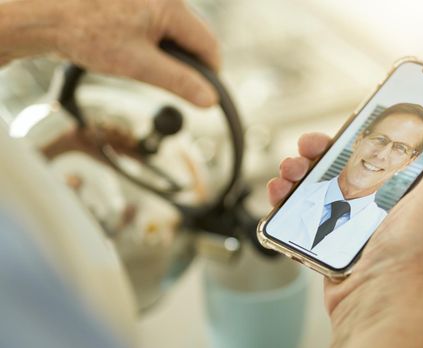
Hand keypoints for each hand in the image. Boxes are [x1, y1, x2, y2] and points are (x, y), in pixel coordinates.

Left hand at [1, 0, 218, 106]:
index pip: (208, 43)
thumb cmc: (85, 34)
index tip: (205, 93)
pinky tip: (133, 50)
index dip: (210, 72)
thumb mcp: (139, 65)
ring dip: (168, 53)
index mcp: (170, 5)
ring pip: (175, 31)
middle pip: (193, 36)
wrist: (46, 16)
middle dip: (186, 62)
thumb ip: (180, 82)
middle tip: (169, 82)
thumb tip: (209, 98)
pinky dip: (153, 42)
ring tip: (141, 64)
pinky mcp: (136, 1)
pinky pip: (157, 24)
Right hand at [267, 112, 422, 347]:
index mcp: (402, 189)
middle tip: (307, 147)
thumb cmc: (411, 257)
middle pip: (339, 162)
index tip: (345, 124)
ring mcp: (346, 218)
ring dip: (297, 169)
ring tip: (289, 171)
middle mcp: (373, 201)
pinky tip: (280, 193)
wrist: (375, 303)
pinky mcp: (324, 234)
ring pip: (315, 182)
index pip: (378, 148)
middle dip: (318, 149)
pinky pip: (300, 209)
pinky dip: (285, 197)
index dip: (359, 131)